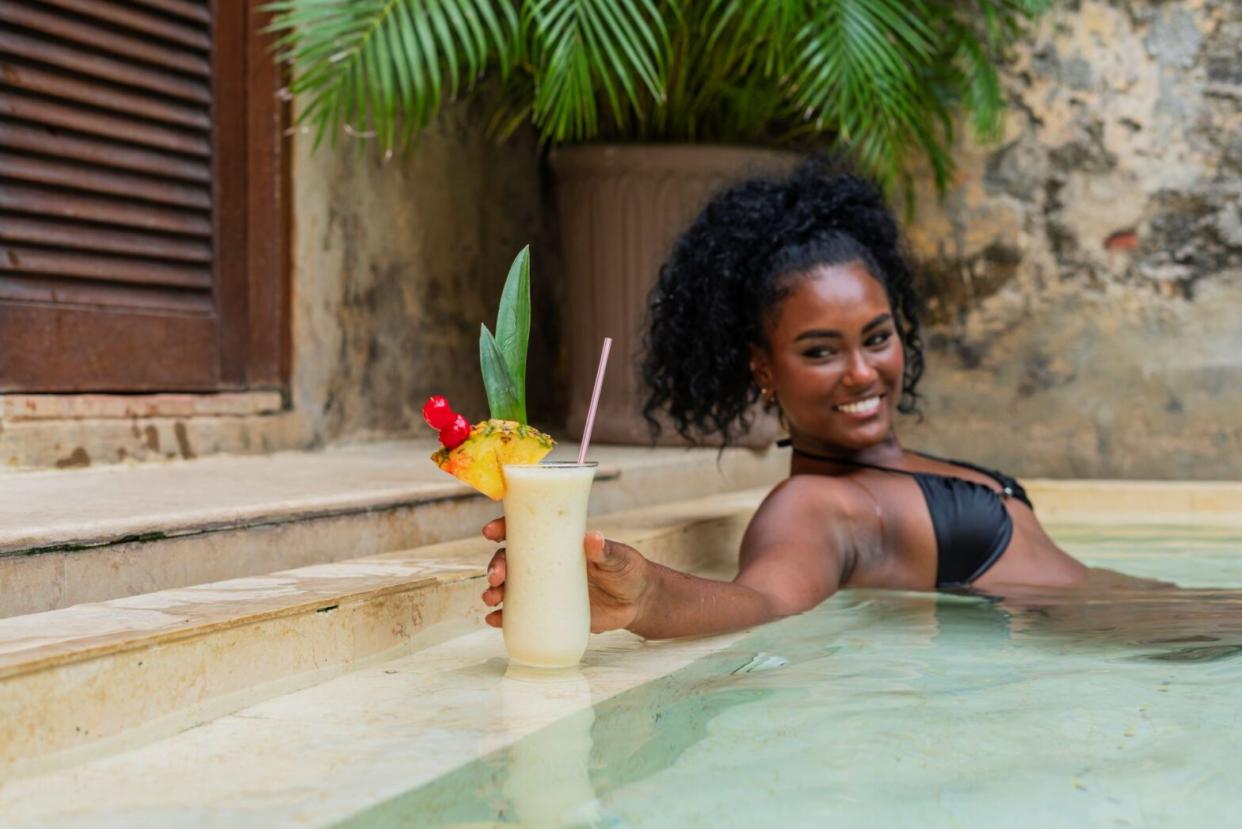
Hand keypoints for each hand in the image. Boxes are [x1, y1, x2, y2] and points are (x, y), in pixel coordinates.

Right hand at [481, 518, 650, 632]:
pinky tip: (494, 620)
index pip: (525, 530)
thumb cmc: (628, 570)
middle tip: (496, 577)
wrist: (637, 602)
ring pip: (511, 587)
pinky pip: (520, 614)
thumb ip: (606, 551)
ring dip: (494, 591)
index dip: (504, 527)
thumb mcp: (619, 558)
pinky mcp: (550, 612)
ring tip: (491, 599)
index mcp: (559, 543)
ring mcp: (546, 588)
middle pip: (511, 560)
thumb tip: (593, 538)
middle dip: (496, 566)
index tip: (490, 531)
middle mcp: (547, 563)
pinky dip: (503, 617)